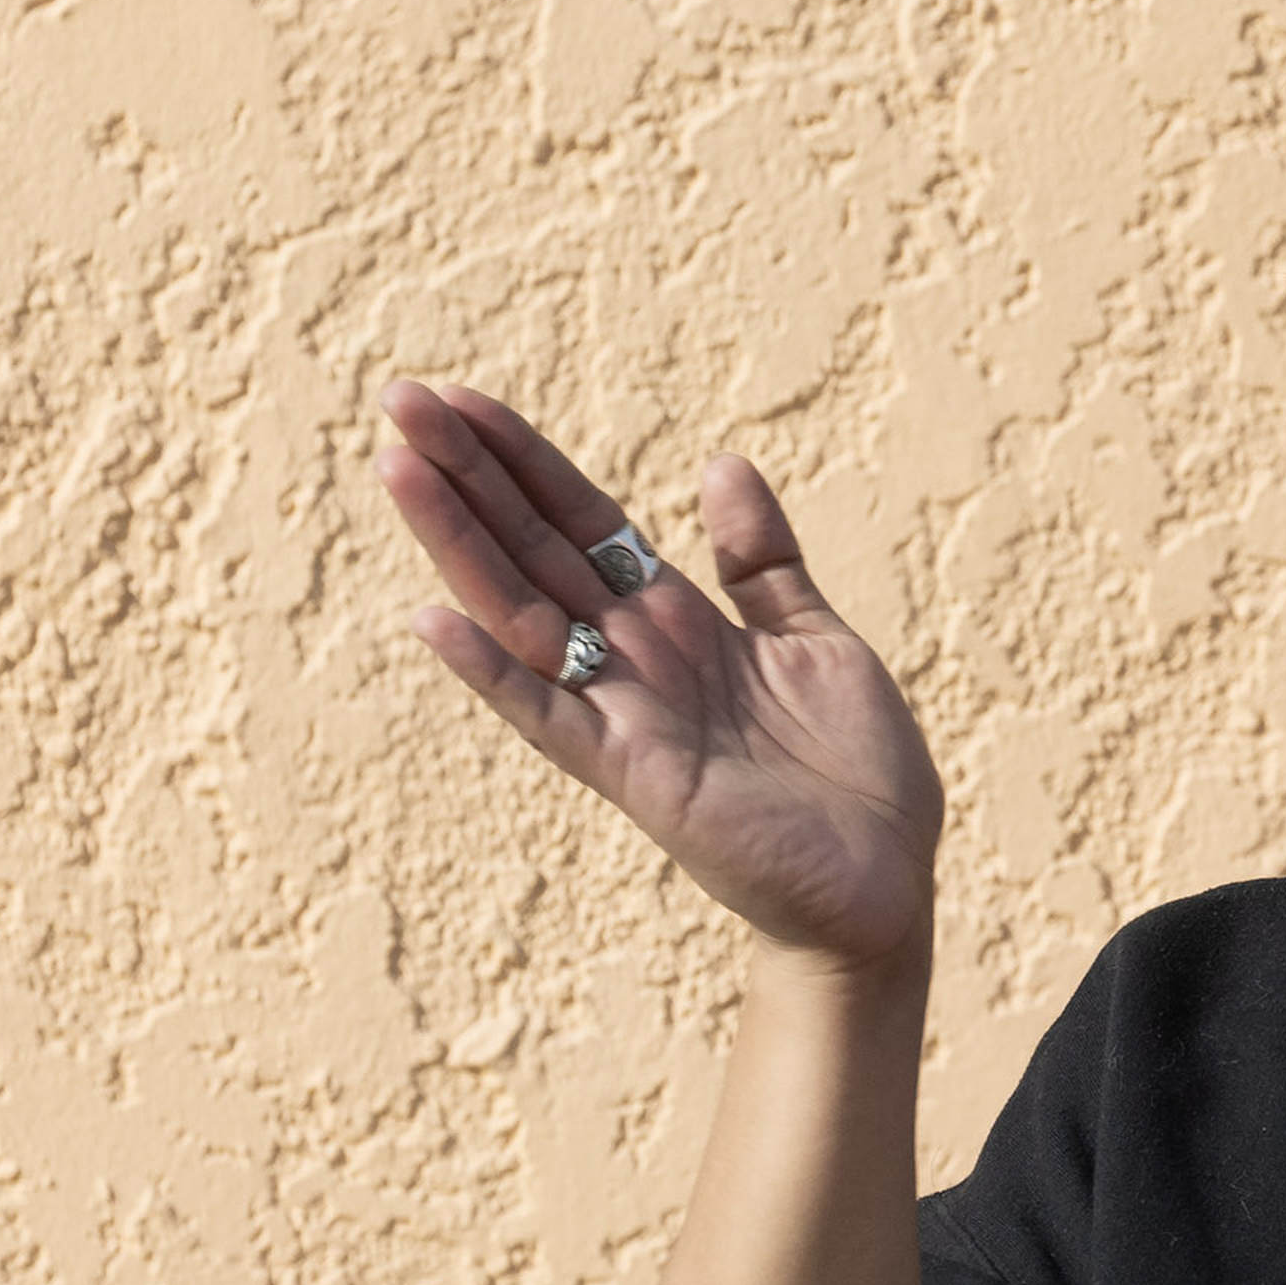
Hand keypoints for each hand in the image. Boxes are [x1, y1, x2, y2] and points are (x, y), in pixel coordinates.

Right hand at [381, 381, 943, 970]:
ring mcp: (626, 714)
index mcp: (675, 618)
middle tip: (399, 400)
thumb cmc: (854, 774)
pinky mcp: (638, 777)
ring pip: (522, 612)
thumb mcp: (814, 638)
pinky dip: (494, 672)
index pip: (579, 518)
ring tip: (399, 471)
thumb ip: (762, 560)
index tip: (458, 399)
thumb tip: (720, 462)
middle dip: (468, 475)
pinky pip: (551, 718)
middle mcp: (635, 657)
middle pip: (533, 547)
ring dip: (459, 544)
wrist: (886, 885)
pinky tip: (436, 620)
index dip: (522, 459)